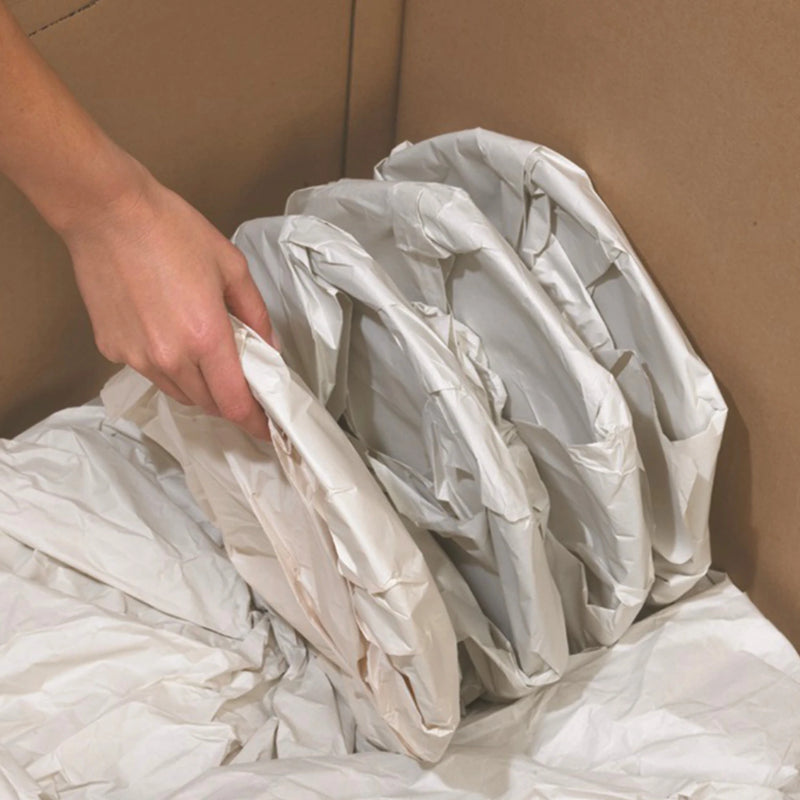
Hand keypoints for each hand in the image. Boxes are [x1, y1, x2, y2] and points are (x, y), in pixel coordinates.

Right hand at [61, 160, 272, 439]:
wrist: (107, 212)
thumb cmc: (172, 231)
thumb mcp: (232, 268)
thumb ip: (256, 314)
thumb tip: (269, 348)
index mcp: (206, 337)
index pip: (234, 402)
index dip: (254, 423)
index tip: (266, 430)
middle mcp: (170, 357)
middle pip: (207, 403)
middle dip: (229, 401)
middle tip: (241, 382)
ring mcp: (136, 357)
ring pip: (178, 392)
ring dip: (199, 387)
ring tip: (205, 356)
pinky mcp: (112, 349)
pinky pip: (150, 373)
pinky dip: (167, 367)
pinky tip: (168, 335)